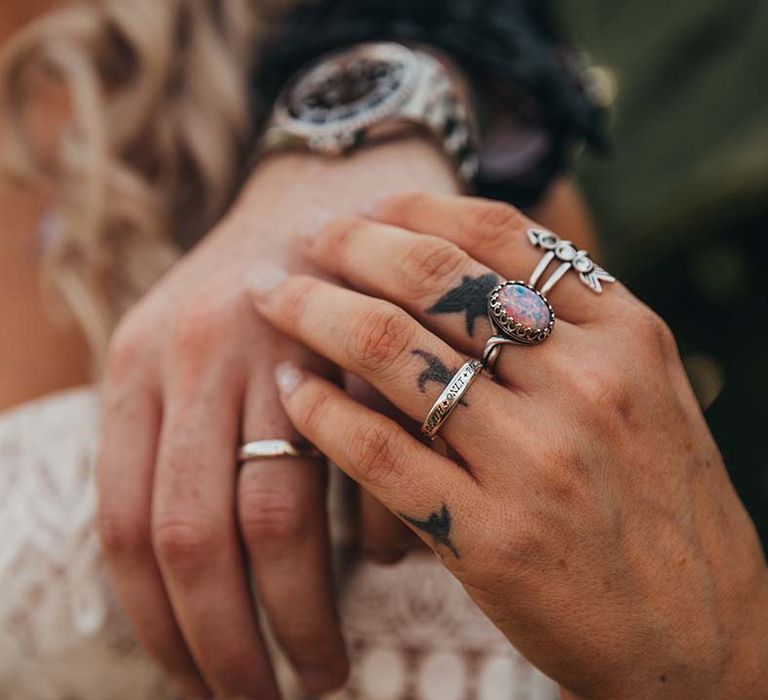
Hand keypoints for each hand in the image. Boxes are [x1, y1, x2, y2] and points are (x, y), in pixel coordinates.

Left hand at [95, 142, 457, 697]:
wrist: (331, 181)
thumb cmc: (258, 284)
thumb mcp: (184, 347)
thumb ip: (176, 441)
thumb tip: (191, 580)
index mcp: (139, 364)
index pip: (130, 525)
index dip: (157, 624)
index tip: (191, 684)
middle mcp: (197, 353)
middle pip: (196, 536)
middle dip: (225, 644)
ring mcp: (283, 344)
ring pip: (276, 516)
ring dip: (299, 614)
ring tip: (321, 670)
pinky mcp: (359, 340)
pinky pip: (361, 465)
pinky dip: (370, 534)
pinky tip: (377, 566)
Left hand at [249, 193, 767, 698]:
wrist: (699, 633)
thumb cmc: (659, 500)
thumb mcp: (644, 390)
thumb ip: (571, 326)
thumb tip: (467, 262)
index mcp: (623, 336)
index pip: (497, 234)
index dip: (413, 208)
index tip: (363, 207)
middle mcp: (581, 385)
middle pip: (431, 278)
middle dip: (348, 244)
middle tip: (302, 235)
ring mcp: (534, 461)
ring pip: (389, 351)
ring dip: (312, 311)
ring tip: (273, 296)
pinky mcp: (489, 537)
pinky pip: (378, 452)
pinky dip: (319, 412)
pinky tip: (289, 389)